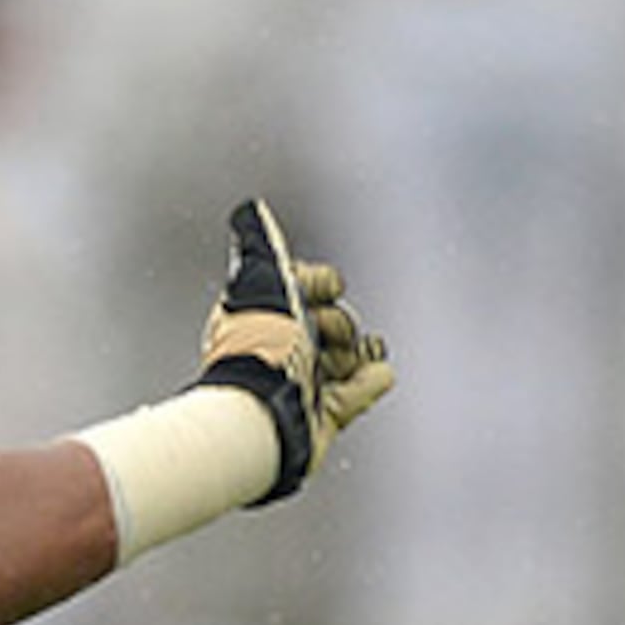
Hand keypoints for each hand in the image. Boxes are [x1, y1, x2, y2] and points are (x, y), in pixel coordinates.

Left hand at [197, 197, 391, 500]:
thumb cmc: (259, 349)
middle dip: (336, 321)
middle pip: (332, 321)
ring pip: (352, 352)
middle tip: (325, 336)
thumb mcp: (259, 286)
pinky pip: (366, 385)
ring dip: (355, 349)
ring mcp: (306, 382)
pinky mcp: (328, 412)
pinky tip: (375, 370)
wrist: (263, 413)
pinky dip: (372, 377)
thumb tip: (250, 210)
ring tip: (342, 358)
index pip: (305, 289)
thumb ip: (260, 249)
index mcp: (260, 319)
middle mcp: (281, 351)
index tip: (329, 286)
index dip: (320, 283)